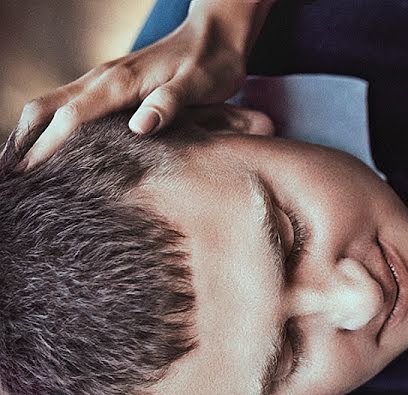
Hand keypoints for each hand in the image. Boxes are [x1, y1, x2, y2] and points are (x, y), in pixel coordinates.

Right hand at [15, 4, 255, 169]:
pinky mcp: (111, 86)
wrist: (217, 35)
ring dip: (29, 133)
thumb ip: (170, 104)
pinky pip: (68, 105)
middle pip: (44, 107)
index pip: (70, 117)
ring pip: (51, 105)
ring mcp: (104, 81)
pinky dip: (48, 126)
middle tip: (9, 177)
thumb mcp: (199, 85)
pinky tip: (49, 149)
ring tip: (18, 168)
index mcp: (119, 83)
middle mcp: (103, 79)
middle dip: (22, 140)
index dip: (47, 147)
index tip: (28, 174)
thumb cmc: (212, 63)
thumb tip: (139, 127)